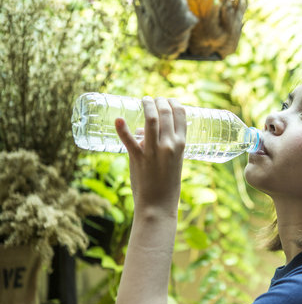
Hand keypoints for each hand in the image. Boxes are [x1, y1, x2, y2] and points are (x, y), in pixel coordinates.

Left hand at [115, 97, 186, 215]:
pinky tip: (118, 119)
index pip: (181, 115)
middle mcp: (169, 145)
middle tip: (153, 99)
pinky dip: (121, 129)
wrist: (159, 204)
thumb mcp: (174, 161)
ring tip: (143, 100)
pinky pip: (129, 140)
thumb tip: (140, 131)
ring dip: (146, 105)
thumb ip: (162, 145)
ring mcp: (153, 151)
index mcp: (181, 145)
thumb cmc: (167, 183)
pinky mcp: (138, 158)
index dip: (174, 103)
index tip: (168, 100)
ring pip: (150, 120)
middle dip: (159, 101)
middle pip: (165, 113)